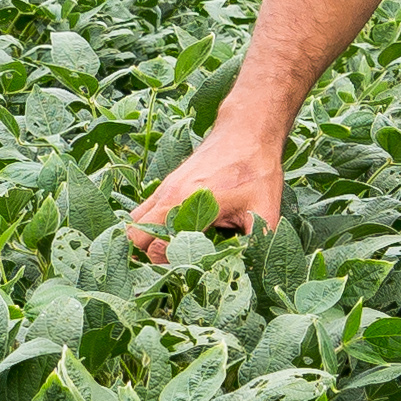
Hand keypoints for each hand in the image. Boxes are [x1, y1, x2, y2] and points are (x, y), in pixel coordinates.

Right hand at [124, 124, 284, 258]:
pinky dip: (151, 224)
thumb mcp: (264, 209)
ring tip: (175, 248)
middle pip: (135, 236)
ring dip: (148, 238)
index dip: (169, 264)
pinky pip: (144, 209)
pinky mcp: (167, 183)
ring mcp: (164, 188)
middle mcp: (168, 196)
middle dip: (152, 254)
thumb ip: (259, 241)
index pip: (156, 247)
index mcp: (187, 204)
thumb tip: (254, 268)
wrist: (247, 131)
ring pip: (135, 222)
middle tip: (178, 261)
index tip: (189, 269)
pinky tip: (176, 230)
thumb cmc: (256, 169)